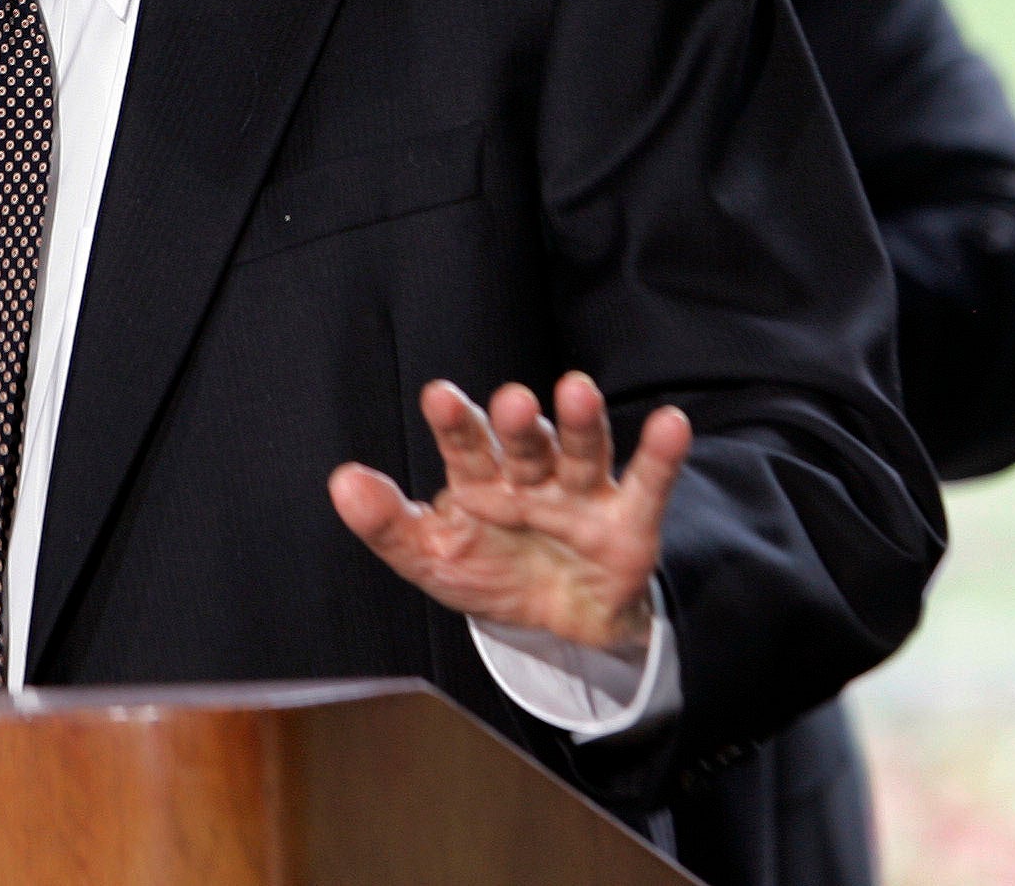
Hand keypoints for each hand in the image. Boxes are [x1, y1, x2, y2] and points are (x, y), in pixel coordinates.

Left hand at [329, 372, 688, 655]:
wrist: (558, 624)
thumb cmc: (491, 571)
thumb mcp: (433, 557)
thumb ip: (388, 524)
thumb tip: (341, 482)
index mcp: (481, 480)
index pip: (466, 447)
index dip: (456, 423)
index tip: (440, 397)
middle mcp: (532, 475)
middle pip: (526, 444)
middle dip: (520, 424)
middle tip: (512, 401)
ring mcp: (582, 493)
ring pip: (583, 450)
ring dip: (582, 422)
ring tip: (577, 389)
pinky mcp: (629, 519)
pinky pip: (648, 483)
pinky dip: (661, 455)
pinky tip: (673, 424)